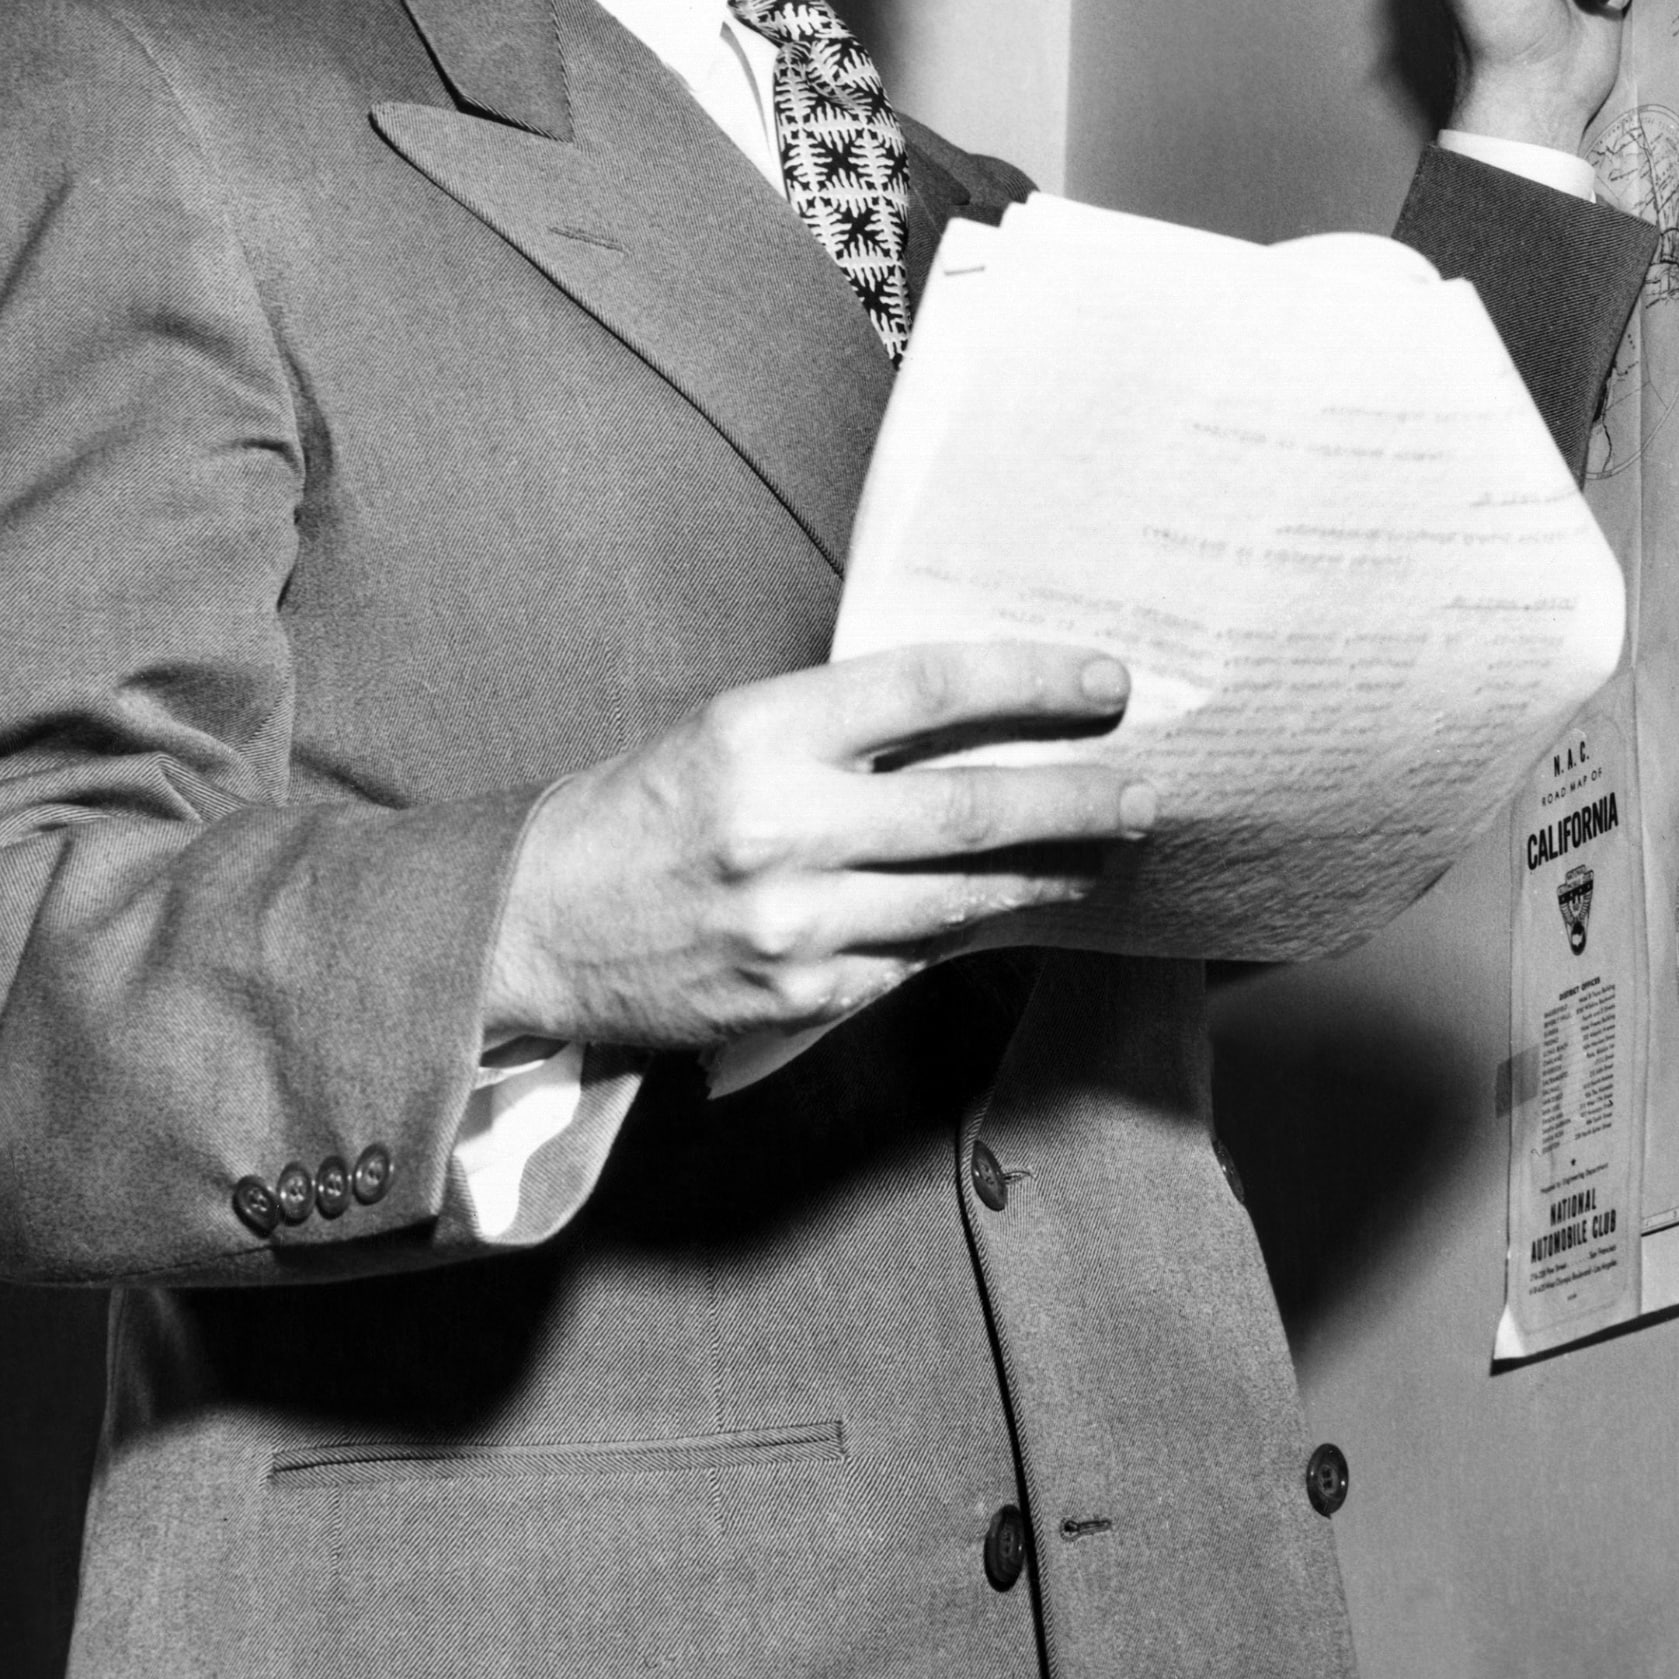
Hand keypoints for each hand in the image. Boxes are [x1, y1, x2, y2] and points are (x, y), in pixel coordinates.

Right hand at [484, 643, 1153, 1049]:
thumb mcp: (726, 732)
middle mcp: (783, 827)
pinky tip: (1015, 913)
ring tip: (1104, 853)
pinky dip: (973, 934)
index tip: (1107, 683)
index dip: (1032, 682)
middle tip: (1146, 791)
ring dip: (1048, 875)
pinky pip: (915, 960)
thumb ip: (838, 727)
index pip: (930, 689)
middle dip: (1077, 799)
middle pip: (971, 807)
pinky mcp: (799, 996)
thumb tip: (973, 715)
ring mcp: (794, 923)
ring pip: (961, 898)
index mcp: (760, 734)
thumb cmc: (639, 811)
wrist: (532, 928)